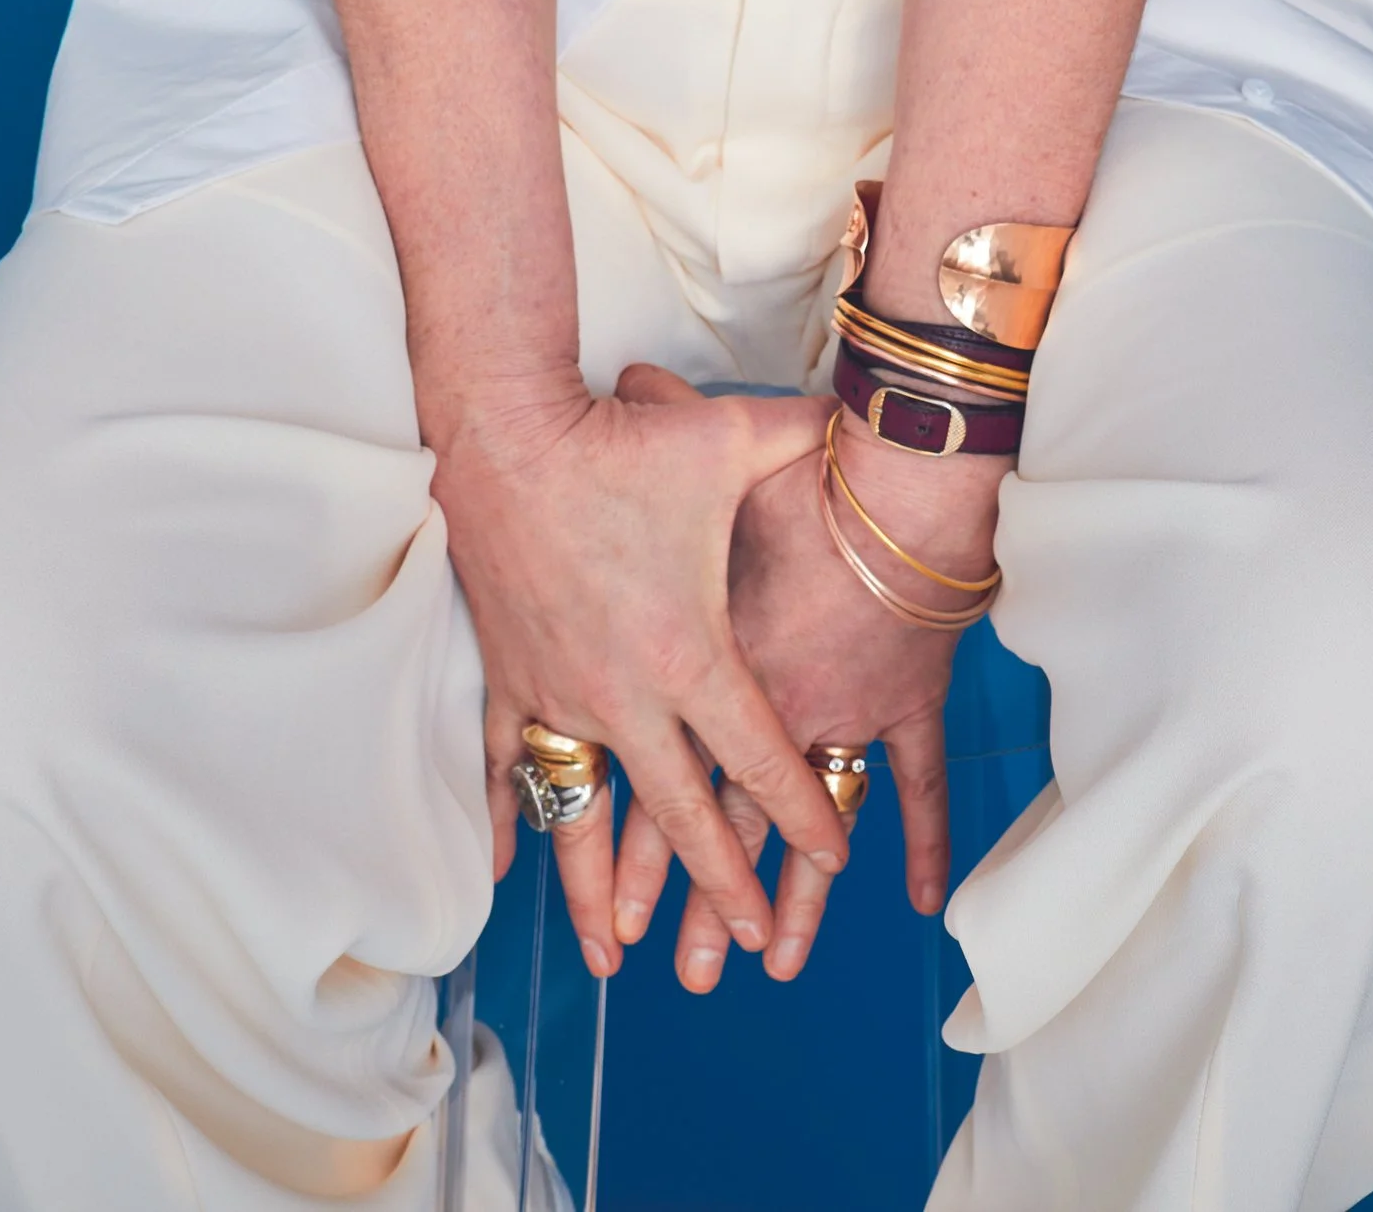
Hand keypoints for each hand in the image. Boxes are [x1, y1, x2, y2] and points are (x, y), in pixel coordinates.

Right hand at [426, 369, 850, 978]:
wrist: (508, 435)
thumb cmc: (622, 441)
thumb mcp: (730, 438)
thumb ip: (805, 440)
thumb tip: (865, 417)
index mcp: (689, 653)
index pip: (760, 757)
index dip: (803, 811)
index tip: (834, 857)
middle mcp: (625, 694)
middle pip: (680, 815)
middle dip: (720, 881)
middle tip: (748, 940)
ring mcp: (559, 693)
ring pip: (584, 818)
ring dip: (599, 891)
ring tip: (616, 956)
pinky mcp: (509, 677)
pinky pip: (507, 767)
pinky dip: (510, 819)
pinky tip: (509, 870)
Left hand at [608, 373, 1004, 988]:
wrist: (896, 487)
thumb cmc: (795, 473)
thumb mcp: (701, 444)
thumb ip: (656, 416)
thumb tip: (618, 378)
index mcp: (707, 666)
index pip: (663, 778)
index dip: (637, 848)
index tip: (615, 913)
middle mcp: (767, 708)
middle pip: (722, 823)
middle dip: (698, 904)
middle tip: (679, 974)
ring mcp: (841, 713)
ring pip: (809, 828)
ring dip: (790, 901)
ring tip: (770, 965)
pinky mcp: (904, 704)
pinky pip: (917, 786)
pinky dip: (920, 840)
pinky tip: (914, 901)